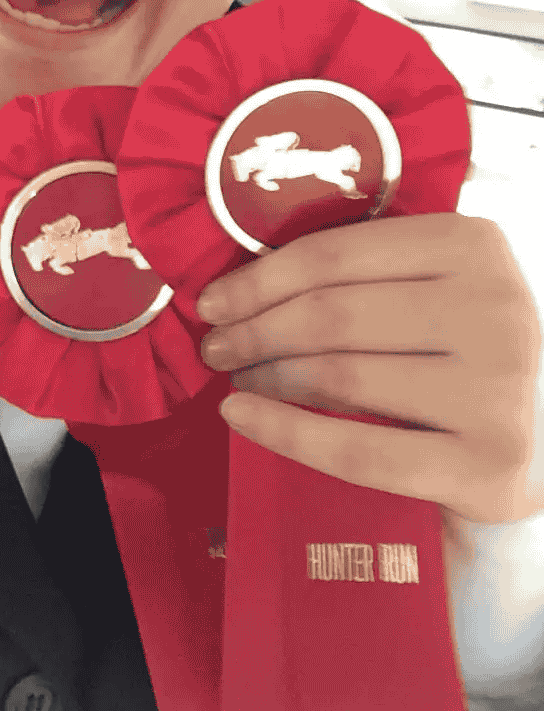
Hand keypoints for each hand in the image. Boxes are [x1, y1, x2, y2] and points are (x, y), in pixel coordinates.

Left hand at [198, 213, 543, 526]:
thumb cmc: (463, 350)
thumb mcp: (432, 286)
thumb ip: (362, 271)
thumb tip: (239, 284)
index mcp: (473, 244)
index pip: (333, 255)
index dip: (257, 280)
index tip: (212, 302)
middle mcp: (496, 307)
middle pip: (331, 315)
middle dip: (253, 332)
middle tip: (216, 348)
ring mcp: (499, 389)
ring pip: (340, 377)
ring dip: (266, 379)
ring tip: (237, 381)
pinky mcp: (489, 466)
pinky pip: (358, 452)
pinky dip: (285, 434)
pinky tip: (242, 420)